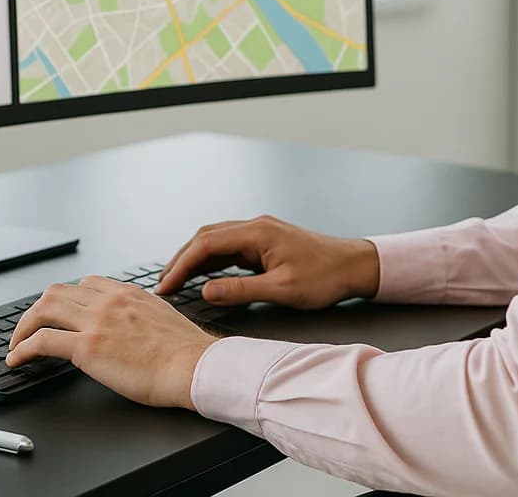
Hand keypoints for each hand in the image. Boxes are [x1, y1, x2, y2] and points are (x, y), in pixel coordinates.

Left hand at [6, 277, 215, 408]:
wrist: (194, 366)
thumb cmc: (186, 352)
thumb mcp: (163, 317)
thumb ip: (141, 314)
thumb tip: (132, 326)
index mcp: (128, 293)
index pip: (86, 284)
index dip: (66, 299)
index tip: (58, 313)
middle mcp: (109, 300)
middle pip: (58, 291)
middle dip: (38, 309)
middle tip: (29, 327)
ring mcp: (97, 321)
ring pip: (45, 309)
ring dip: (24, 326)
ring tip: (17, 343)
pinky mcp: (89, 347)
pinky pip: (43, 340)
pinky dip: (23, 348)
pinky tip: (17, 359)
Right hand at [156, 214, 379, 308]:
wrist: (354, 265)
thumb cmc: (324, 278)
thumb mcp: (281, 290)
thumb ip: (240, 290)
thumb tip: (205, 291)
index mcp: (256, 232)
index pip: (206, 243)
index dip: (182, 264)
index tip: (166, 285)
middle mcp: (254, 226)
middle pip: (206, 238)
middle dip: (181, 260)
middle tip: (164, 285)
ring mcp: (259, 233)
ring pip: (216, 241)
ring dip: (194, 260)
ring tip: (176, 282)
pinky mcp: (264, 242)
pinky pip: (229, 248)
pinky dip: (211, 261)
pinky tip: (203, 277)